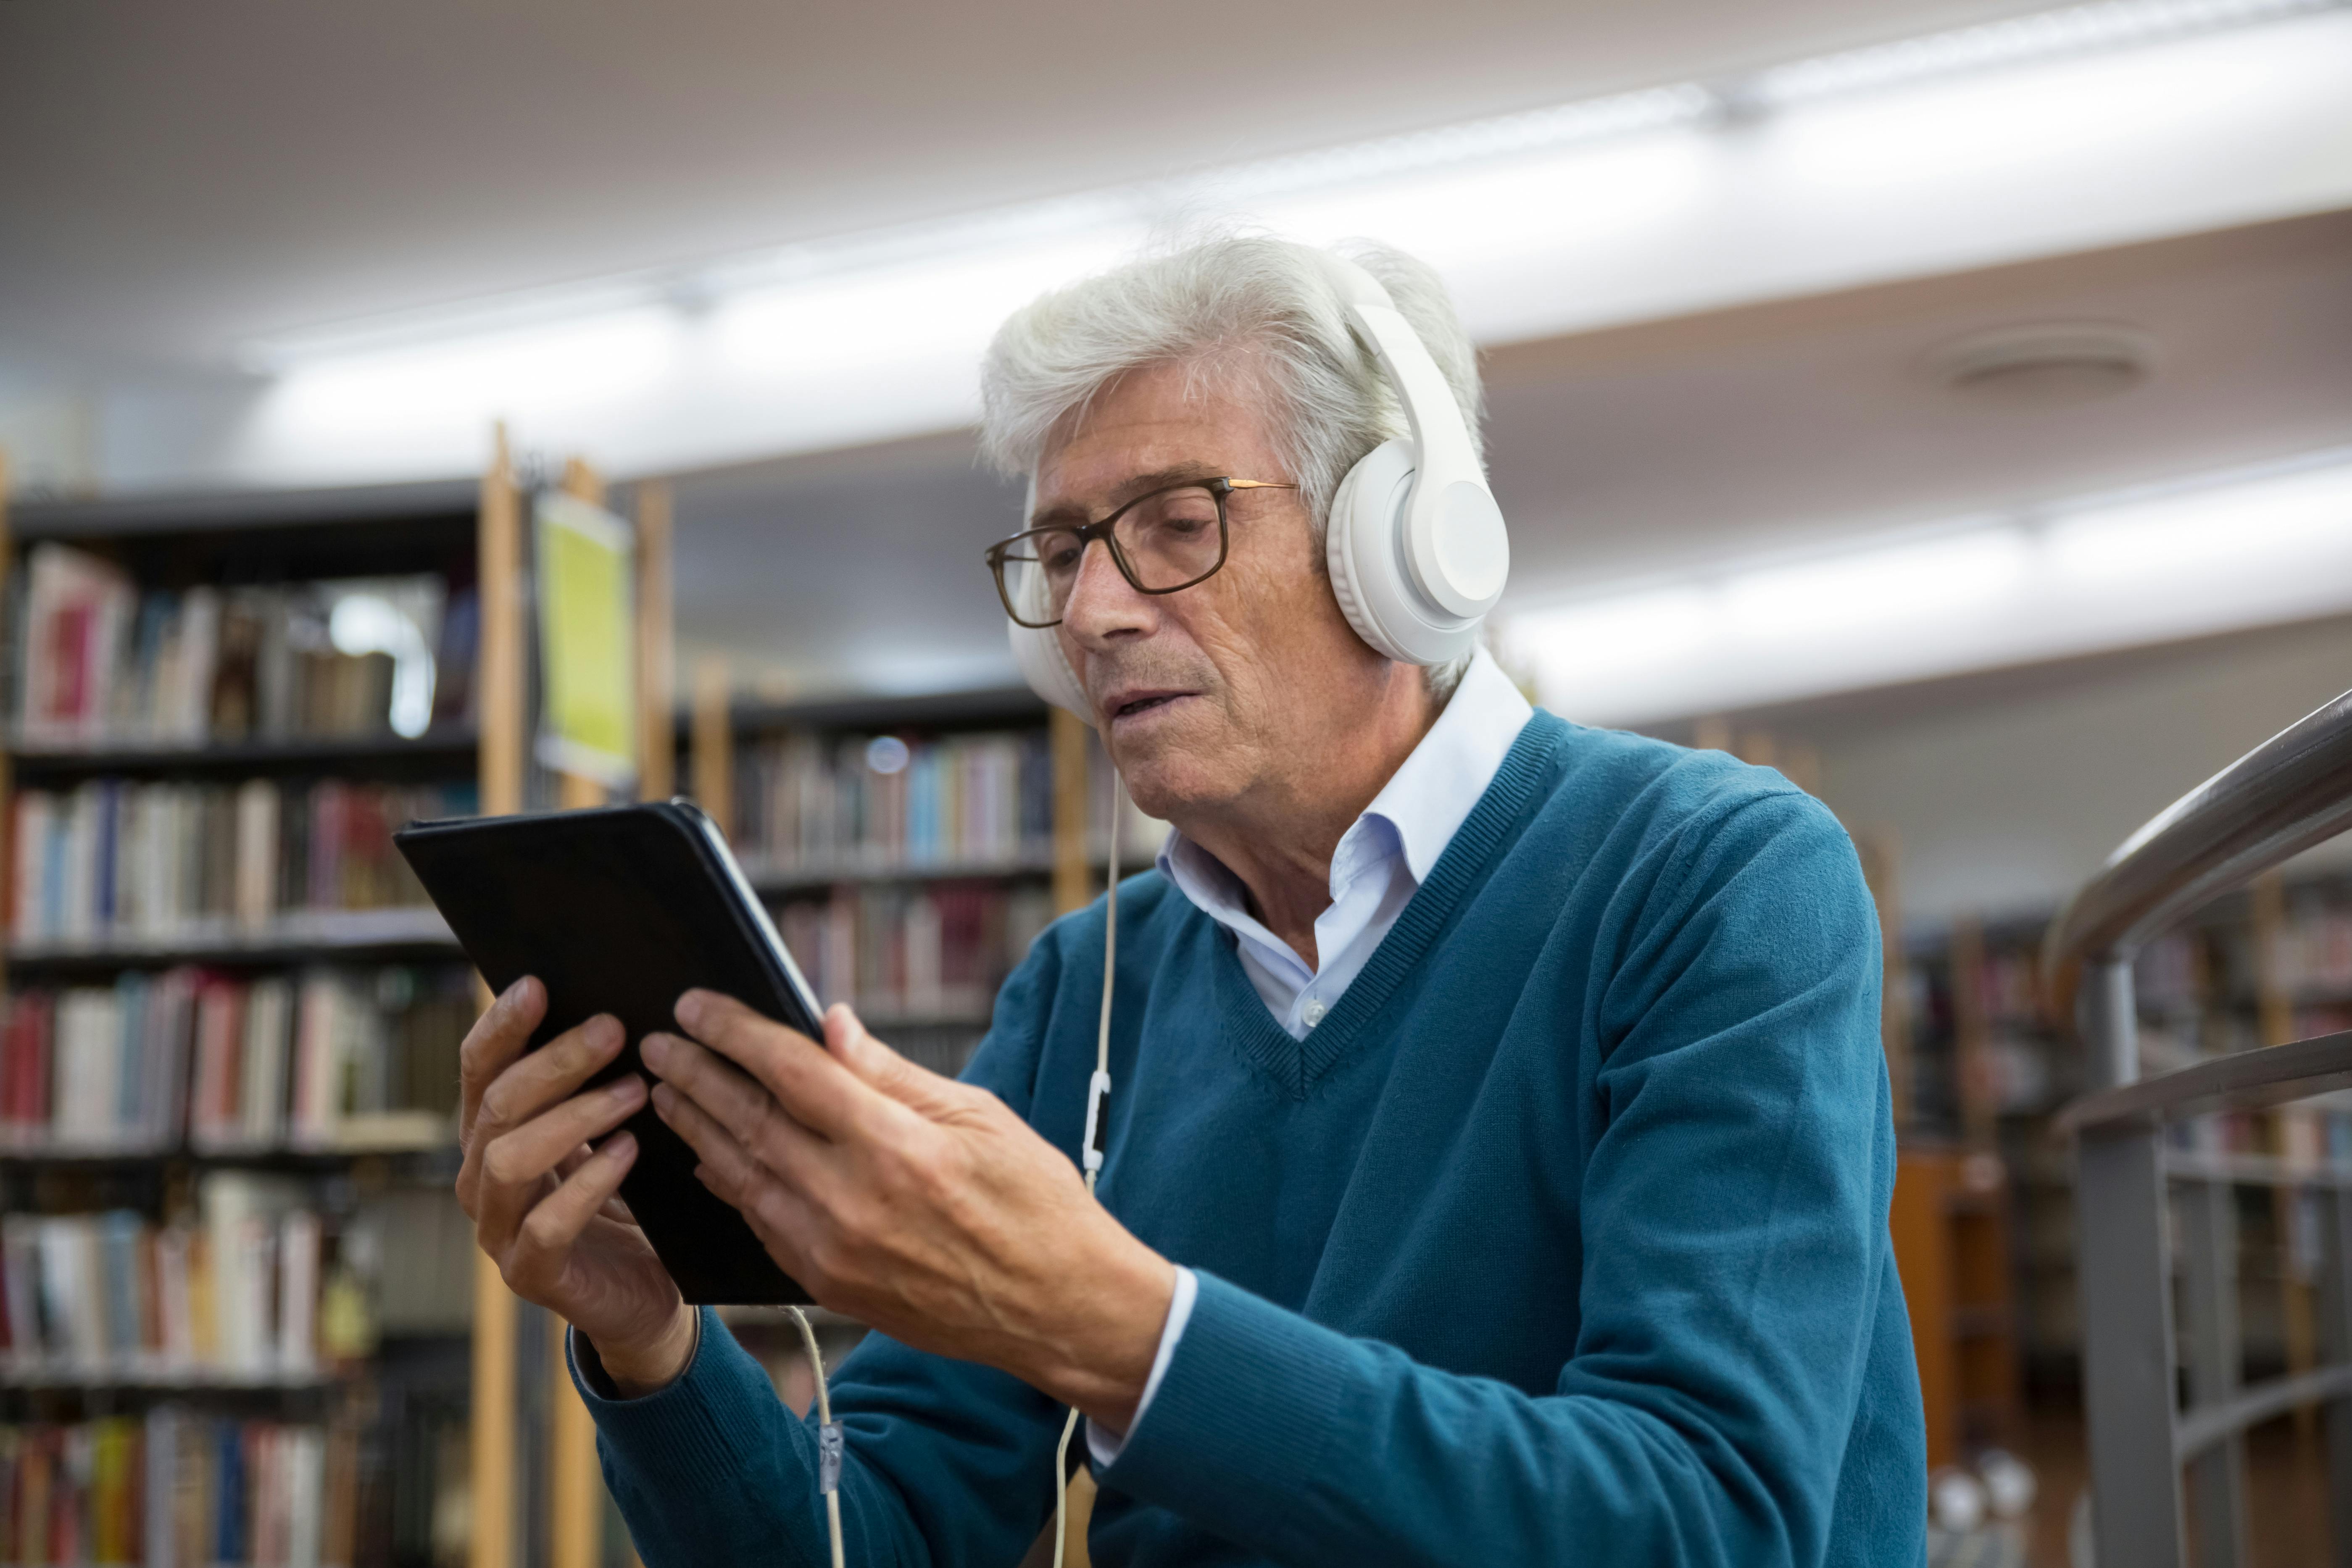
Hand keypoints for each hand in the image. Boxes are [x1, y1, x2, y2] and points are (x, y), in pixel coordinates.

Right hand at [456, 977, 695, 1393]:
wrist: (643, 1289)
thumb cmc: (626, 1196)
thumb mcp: (605, 1130)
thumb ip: (593, 1080)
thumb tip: (614, 1007)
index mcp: (493, 1132)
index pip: (480, 1068)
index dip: (502, 1026)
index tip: (539, 984)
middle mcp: (481, 1177)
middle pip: (499, 1105)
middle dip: (555, 1062)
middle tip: (613, 1030)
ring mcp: (498, 1229)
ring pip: (511, 1160)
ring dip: (575, 1117)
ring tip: (633, 1092)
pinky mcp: (530, 1274)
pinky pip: (546, 1226)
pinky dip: (588, 1185)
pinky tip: (628, 1154)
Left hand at [641, 992, 1175, 1428]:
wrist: (1060, 1309)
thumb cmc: (1037, 1202)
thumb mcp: (981, 1117)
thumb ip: (892, 1074)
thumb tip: (830, 1023)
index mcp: (897, 1147)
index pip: (792, 1073)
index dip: (736, 1032)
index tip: (695, 1004)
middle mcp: (854, 1202)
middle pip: (751, 1122)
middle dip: (696, 1075)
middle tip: (656, 1042)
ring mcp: (836, 1253)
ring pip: (744, 1176)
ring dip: (697, 1129)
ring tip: (665, 1091)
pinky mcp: (832, 1288)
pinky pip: (764, 1225)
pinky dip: (732, 1184)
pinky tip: (710, 1159)